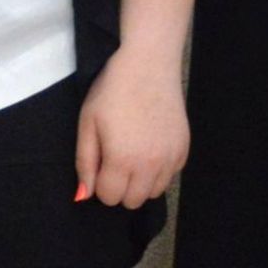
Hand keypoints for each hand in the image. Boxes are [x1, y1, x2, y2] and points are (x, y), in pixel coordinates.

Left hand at [76, 45, 189, 208]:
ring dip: (140, 182)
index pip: (109, 198)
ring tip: (133, 153)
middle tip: (114, 159)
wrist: (148, 65)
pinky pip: (169, 177)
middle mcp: (150, 166)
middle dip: (119, 187)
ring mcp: (171, 159)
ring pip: (153, 193)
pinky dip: (158, 170)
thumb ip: (85, 163)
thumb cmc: (112, 91)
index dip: (99, 183)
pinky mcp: (184, 150)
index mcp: (122, 160)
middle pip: (132, 201)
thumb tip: (83, 196)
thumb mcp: (88, 124)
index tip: (99, 162)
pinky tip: (150, 146)